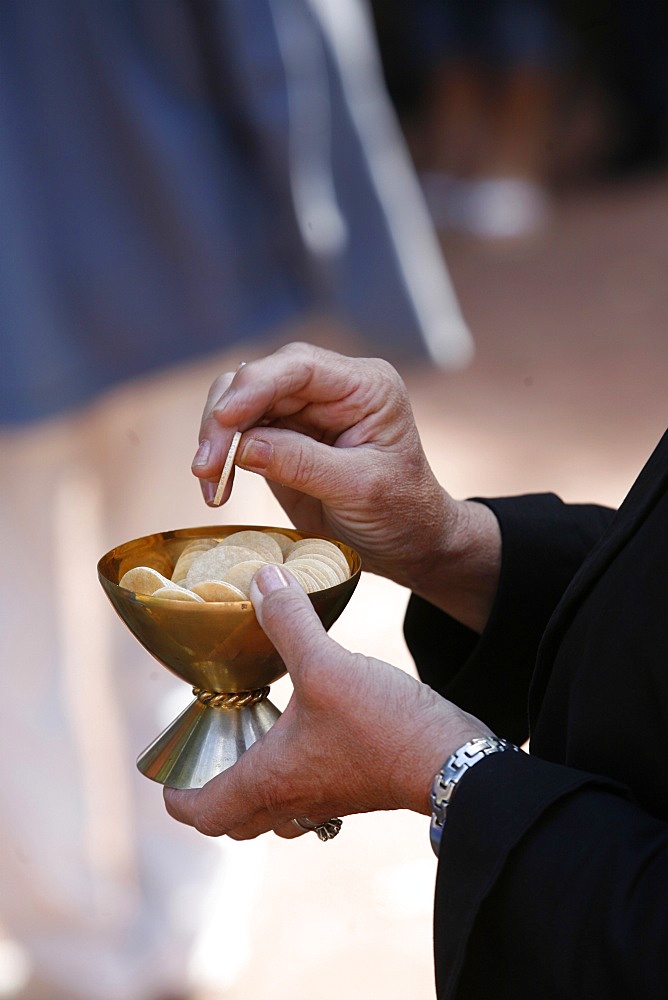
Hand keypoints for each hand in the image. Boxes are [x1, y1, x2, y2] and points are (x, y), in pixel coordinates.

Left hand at [164, 564, 490, 839]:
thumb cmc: (383, 726)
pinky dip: (296, 775)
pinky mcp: (359, 790)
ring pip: (276, 811)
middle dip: (215, 792)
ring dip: (257, 787)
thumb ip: (291, 621)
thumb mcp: (327, 664)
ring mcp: (330, 801)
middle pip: (238, 819)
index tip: (168, 775)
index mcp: (271, 779)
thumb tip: (262, 579)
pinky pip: (310, 796)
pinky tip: (307, 732)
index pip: (204, 813)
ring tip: (253, 742)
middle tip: (209, 756)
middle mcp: (295, 799)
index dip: (178, 796)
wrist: (454, 761)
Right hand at [191, 342, 500, 630]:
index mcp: (365, 386)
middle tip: (205, 468)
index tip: (223, 418)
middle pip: (260, 380)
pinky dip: (221, 457)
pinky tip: (216, 489)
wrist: (408, 543)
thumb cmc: (401, 513)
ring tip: (207, 482)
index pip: (300, 367)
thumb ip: (302, 464)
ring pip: (239, 402)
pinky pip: (238, 433)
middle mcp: (332, 388)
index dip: (255, 386)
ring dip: (216, 439)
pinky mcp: (282, 436)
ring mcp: (304, 410)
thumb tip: (242, 446)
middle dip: (225, 420)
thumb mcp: (359, 490)